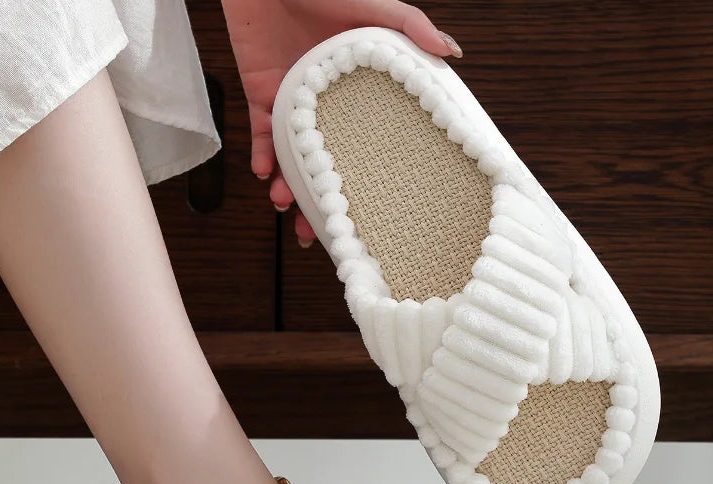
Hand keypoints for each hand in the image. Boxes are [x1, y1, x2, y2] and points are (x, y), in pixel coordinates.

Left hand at [221, 0, 461, 245]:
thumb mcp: (374, 8)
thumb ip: (411, 27)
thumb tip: (454, 55)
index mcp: (355, 94)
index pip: (363, 144)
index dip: (365, 177)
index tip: (370, 208)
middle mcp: (326, 106)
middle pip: (326, 164)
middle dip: (321, 200)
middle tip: (318, 233)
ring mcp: (293, 105)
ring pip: (291, 160)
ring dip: (288, 187)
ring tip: (287, 208)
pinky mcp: (260, 95)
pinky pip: (259, 136)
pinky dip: (260, 158)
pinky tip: (266, 175)